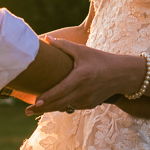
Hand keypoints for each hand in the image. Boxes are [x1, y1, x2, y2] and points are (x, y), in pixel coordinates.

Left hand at [25, 39, 149, 115]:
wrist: (122, 74)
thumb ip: (63, 45)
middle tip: (27, 110)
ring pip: (65, 107)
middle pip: (59, 104)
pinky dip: (62, 106)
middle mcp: (84, 91)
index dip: (47, 97)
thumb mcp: (83, 50)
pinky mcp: (90, 105)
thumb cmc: (100, 59)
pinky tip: (52, 104)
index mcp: (81, 77)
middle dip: (42, 108)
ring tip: (35, 108)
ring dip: (50, 108)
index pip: (60, 90)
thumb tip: (45, 39)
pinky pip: (72, 106)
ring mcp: (87, 100)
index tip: (34, 102)